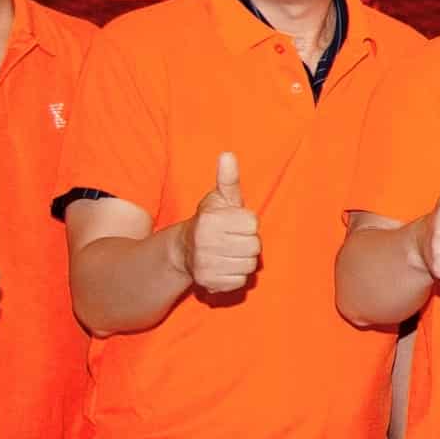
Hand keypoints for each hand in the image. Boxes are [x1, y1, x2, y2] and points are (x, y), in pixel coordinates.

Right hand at [185, 151, 262, 294]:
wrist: (185, 250)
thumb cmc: (210, 221)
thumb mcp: (219, 198)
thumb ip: (228, 179)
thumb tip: (227, 155)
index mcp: (211, 220)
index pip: (253, 225)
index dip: (247, 224)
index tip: (235, 223)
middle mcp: (206, 243)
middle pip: (254, 246)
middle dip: (248, 242)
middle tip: (233, 239)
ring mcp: (207, 265)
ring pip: (249, 265)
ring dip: (243, 259)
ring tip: (229, 252)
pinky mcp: (210, 283)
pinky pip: (240, 281)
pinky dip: (236, 275)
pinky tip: (225, 266)